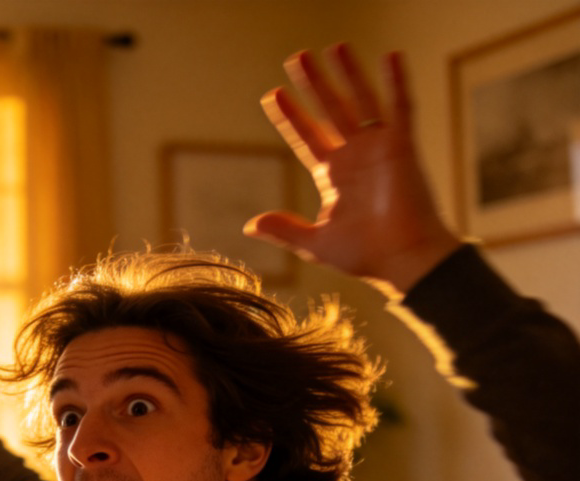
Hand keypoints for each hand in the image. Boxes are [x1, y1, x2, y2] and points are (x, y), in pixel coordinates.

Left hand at [244, 44, 459, 294]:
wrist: (402, 260)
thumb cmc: (364, 255)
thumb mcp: (315, 242)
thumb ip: (284, 230)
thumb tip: (250, 225)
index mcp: (334, 176)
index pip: (307, 137)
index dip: (291, 117)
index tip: (273, 95)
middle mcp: (355, 157)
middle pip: (330, 111)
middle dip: (314, 85)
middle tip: (297, 58)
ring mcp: (379, 149)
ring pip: (360, 101)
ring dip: (348, 74)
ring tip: (334, 46)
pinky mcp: (402, 147)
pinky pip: (400, 107)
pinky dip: (396, 82)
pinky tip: (390, 56)